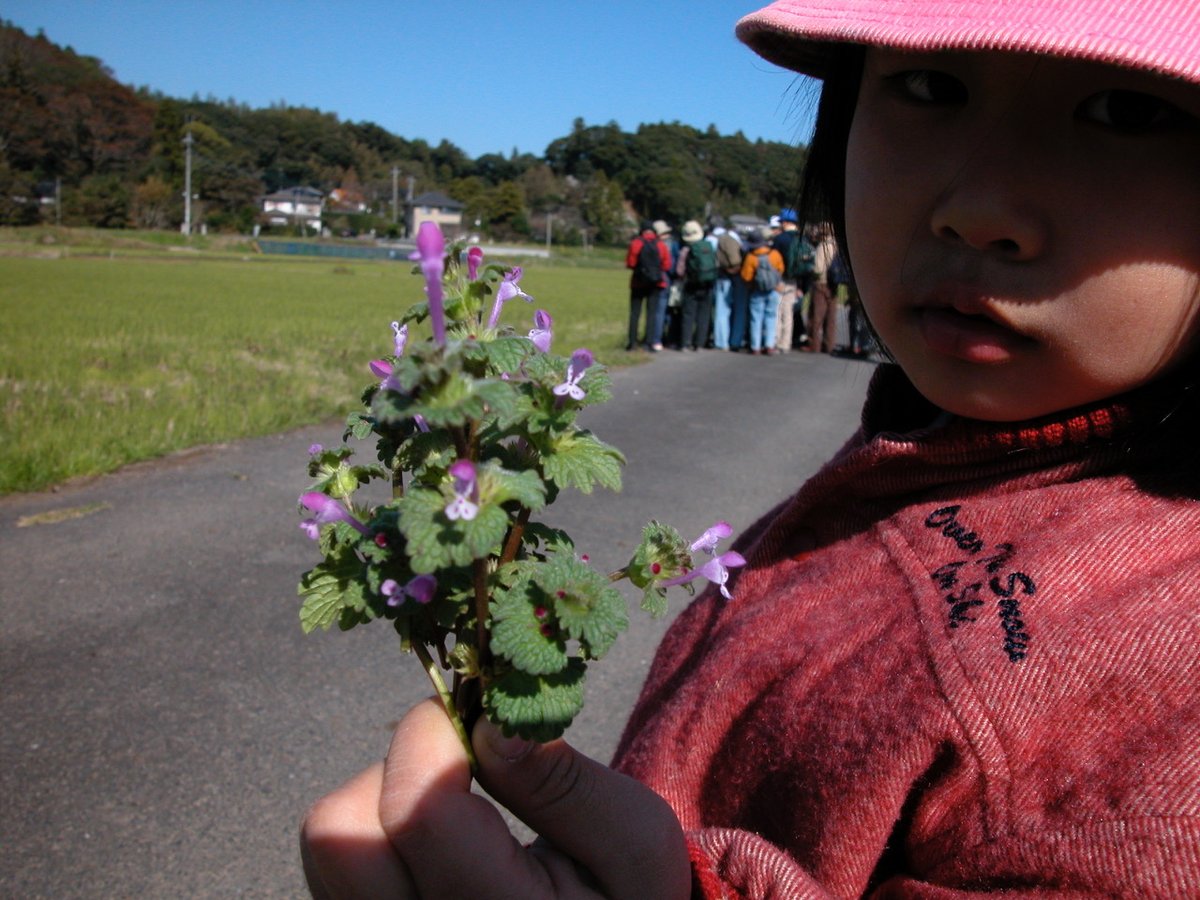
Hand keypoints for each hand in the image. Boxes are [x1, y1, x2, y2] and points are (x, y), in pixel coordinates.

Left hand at [301, 698, 690, 898]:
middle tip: (460, 766)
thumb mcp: (635, 839)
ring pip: (328, 849)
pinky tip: (432, 846)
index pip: (419, 809)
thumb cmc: (624, 898)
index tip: (480, 719)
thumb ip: (565, 783)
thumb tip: (489, 722)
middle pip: (342, 832)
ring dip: (380, 801)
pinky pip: (335, 870)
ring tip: (451, 809)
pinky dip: (375, 836)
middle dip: (397, 767)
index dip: (438, 733)